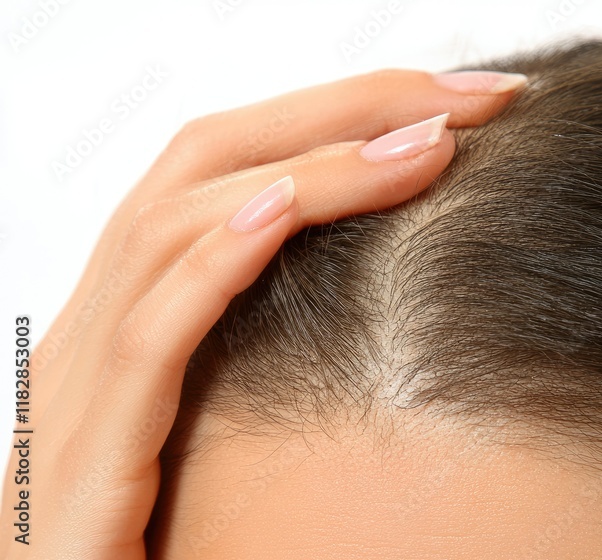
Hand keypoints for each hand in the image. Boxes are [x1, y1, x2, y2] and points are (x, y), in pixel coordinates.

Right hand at [1, 69, 524, 558]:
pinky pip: (151, 333)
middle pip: (214, 156)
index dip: (346, 114)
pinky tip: (282, 215)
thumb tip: (381, 284)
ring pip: (182, 222)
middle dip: (348, 109)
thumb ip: (265, 338)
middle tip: (474, 96)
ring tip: (428, 144)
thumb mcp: (210, 407)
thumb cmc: (146, 523)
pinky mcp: (90, 451)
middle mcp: (104, 312)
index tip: (460, 104)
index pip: (240, 164)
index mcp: (138, 300)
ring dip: (313, 172)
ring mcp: (87, 375)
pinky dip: (215, 262)